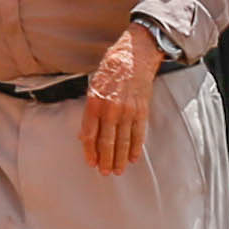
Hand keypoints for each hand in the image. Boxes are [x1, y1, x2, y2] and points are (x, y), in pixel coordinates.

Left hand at [78, 27, 156, 173]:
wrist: (134, 56)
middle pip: (106, 141)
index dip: (90, 150)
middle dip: (105, 159)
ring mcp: (128, 111)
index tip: (91, 162)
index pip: (90, 134)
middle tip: (104, 172)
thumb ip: (90, 110)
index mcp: (94, 102)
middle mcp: (111, 109)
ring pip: (123, 141)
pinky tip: (132, 158)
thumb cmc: (110, 70)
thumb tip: (86, 133)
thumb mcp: (92, 87)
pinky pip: (138, 134)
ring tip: (117, 170)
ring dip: (119, 158)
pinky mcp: (141, 111)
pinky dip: (135, 148)